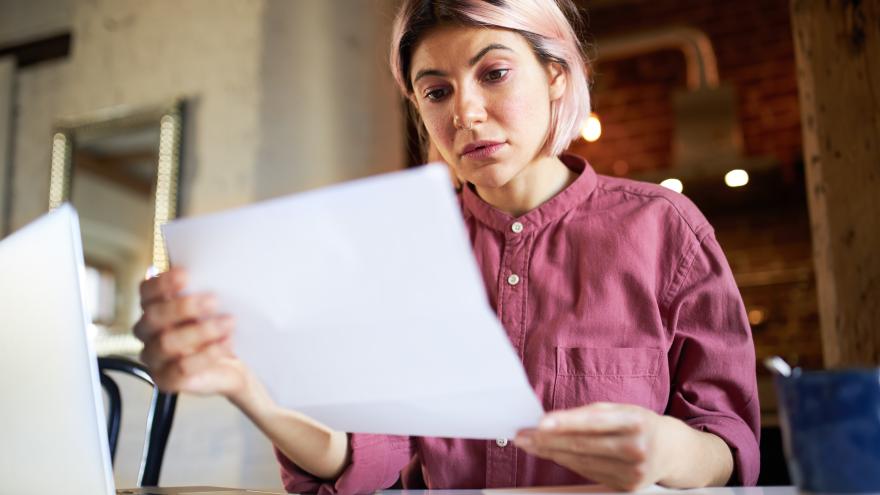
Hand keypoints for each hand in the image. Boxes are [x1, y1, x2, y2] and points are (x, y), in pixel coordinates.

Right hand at [134, 267, 246, 396]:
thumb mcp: (215, 306)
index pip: (147, 291)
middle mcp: (148, 331)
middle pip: (154, 316)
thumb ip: (206, 288)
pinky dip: (206, 355)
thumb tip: (217, 269)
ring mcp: (154, 357)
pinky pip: (181, 369)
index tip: (187, 274)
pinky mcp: (166, 380)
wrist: (232, 365)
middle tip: (214, 300)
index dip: (163, 282)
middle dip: (184, 307)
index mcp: (154, 306)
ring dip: (201, 331)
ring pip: (167, 343)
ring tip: (228, 323)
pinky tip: (226, 344)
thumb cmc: (218, 328)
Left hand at [514, 402, 674, 490]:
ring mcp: (632, 471)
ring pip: (581, 462)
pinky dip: (567, 462)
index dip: (566, 422)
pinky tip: (552, 454)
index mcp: (635, 421)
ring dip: (550, 453)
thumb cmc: (640, 424)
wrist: (671, 451)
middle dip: (548, 440)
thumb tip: (553, 420)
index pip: (595, 422)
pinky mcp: (626, 487)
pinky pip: (588, 473)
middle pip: (582, 445)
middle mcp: (636, 448)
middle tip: (523, 435)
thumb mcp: (623, 410)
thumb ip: (591, 414)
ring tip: (530, 443)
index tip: (540, 422)